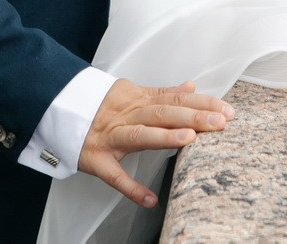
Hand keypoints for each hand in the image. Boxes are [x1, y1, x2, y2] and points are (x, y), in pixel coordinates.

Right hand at [78, 79, 233, 208]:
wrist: (60, 108)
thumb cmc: (102, 105)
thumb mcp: (133, 93)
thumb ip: (163, 92)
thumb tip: (192, 86)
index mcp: (138, 99)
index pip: (174, 98)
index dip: (201, 103)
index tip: (226, 109)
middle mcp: (126, 115)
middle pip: (162, 112)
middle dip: (192, 116)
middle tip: (220, 122)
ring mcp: (111, 137)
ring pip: (139, 135)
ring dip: (164, 136)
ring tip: (190, 140)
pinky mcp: (96, 159)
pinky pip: (114, 176)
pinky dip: (131, 188)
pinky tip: (150, 200)